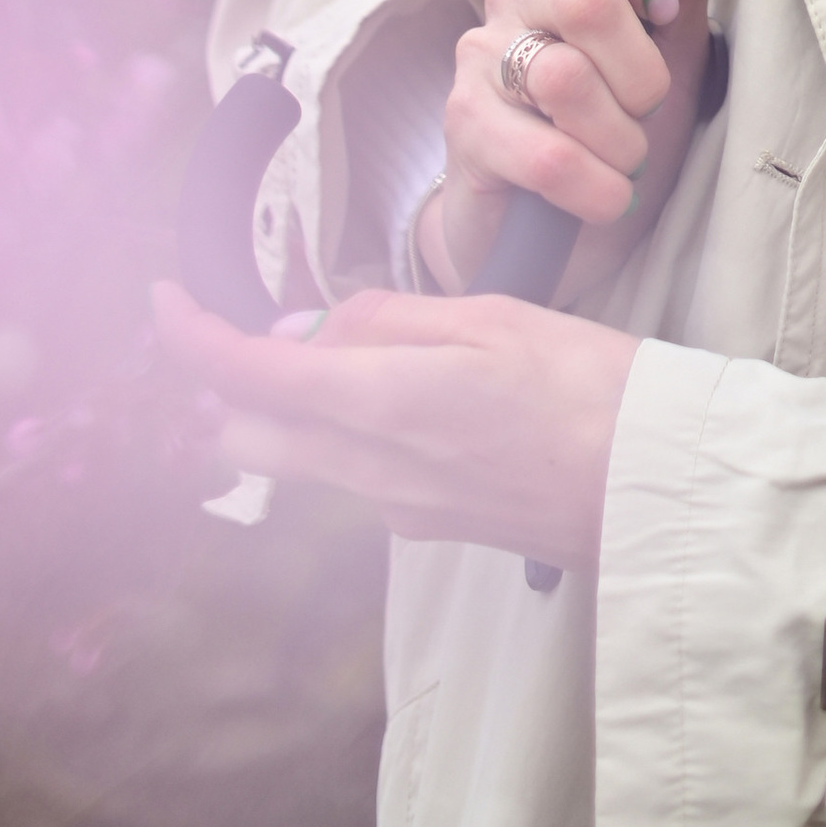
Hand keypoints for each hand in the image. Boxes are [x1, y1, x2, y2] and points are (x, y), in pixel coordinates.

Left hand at [154, 279, 636, 576]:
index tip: (170, 300)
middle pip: (249, 436)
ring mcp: (398, 510)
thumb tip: (304, 331)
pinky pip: (357, 476)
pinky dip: (353, 431)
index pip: (242, 380)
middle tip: (272, 322)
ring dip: (293, 407)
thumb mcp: (488, 318)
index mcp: (381, 407)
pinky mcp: (432, 526)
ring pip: (300, 458)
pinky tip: (415, 394)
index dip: (189, 338)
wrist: (655, 490)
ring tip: (358, 347)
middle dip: (234, 381)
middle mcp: (371, 474)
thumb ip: (385, 321)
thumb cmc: (589, 389)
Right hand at [420, 0, 732, 297]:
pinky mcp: (463, 126)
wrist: (558, 231)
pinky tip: (602, 197)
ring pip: (565, 80)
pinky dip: (595, 187)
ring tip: (622, 162)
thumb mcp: (673, 48)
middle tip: (645, 114)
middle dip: (642, 76)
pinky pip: (546, 156)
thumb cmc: (618, 126)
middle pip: (589, 0)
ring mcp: (481, 58)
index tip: (664, 9)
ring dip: (620, 142)